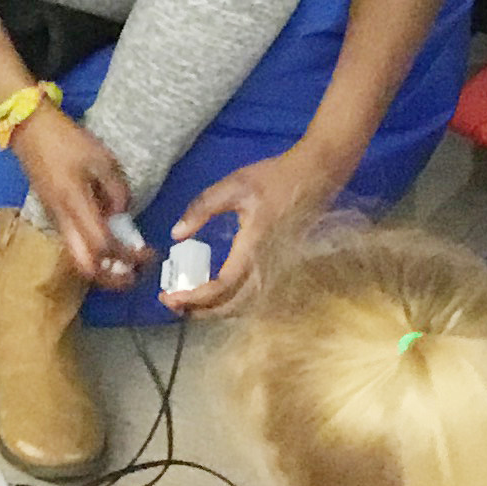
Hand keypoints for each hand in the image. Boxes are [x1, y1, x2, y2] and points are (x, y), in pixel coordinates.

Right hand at [9, 108, 133, 284]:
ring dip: (103, 268)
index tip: (146, 254)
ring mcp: (56, 220)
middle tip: (134, 275)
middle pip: (85, 266)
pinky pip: (75, 245)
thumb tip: (122, 213)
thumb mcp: (101, 159)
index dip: (127, 256)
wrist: (29, 130)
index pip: (102, 245)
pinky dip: (94, 254)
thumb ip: (117, 190)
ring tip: (125, 265)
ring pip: (78, 259)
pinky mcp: (54, 216)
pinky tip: (110, 245)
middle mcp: (62, 220)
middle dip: (111, 278)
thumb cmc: (65, 141)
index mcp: (75, 204)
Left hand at [165, 134, 355, 316]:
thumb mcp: (232, 186)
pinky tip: (215, 295)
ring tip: (188, 303)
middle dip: (201, 311)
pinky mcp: (281, 268)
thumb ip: (201, 208)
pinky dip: (232, 303)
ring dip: (216, 310)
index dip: (195, 296)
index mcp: (253, 247)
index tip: (170, 296)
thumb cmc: (274, 178)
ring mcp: (277, 270)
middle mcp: (267, 266)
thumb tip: (176, 235)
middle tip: (173, 303)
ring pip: (245, 306)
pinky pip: (254, 296)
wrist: (316, 175)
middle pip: (233, 306)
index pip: (222, 287)